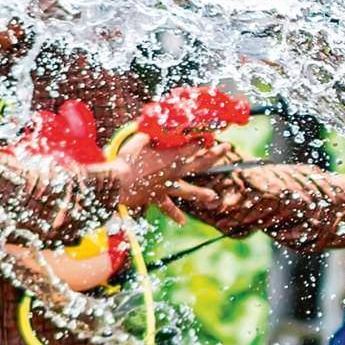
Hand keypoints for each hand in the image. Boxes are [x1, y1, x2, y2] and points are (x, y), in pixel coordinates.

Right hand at [108, 133, 227, 222]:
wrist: (118, 182)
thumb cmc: (127, 159)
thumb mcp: (140, 139)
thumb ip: (152, 133)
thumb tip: (157, 122)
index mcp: (171, 156)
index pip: (192, 146)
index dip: (202, 140)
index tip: (209, 136)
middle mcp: (174, 172)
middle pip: (199, 164)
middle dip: (214, 155)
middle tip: (226, 149)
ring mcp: (167, 187)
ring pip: (189, 191)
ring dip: (201, 193)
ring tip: (213, 196)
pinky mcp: (158, 197)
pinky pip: (168, 207)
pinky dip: (175, 214)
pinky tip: (182, 221)